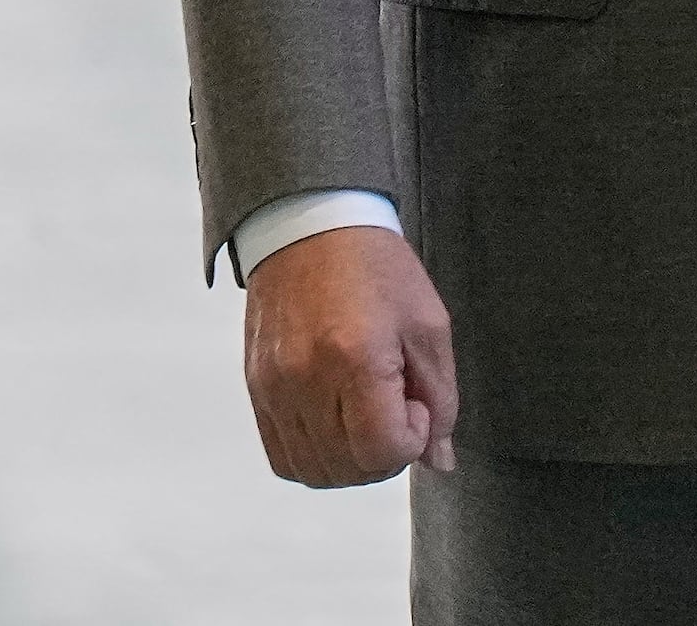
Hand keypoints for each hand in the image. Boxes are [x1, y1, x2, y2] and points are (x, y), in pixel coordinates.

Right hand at [243, 221, 457, 487]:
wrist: (310, 224)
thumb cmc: (376, 268)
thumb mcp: (427, 325)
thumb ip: (441, 399)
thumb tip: (439, 460)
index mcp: (355, 359)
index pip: (383, 451)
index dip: (411, 441)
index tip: (414, 403)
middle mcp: (306, 380)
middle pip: (349, 469)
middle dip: (384, 454)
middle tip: (393, 408)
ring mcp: (274, 387)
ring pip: (314, 472)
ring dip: (349, 462)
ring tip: (363, 417)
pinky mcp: (256, 388)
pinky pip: (282, 456)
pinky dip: (314, 456)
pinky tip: (334, 423)